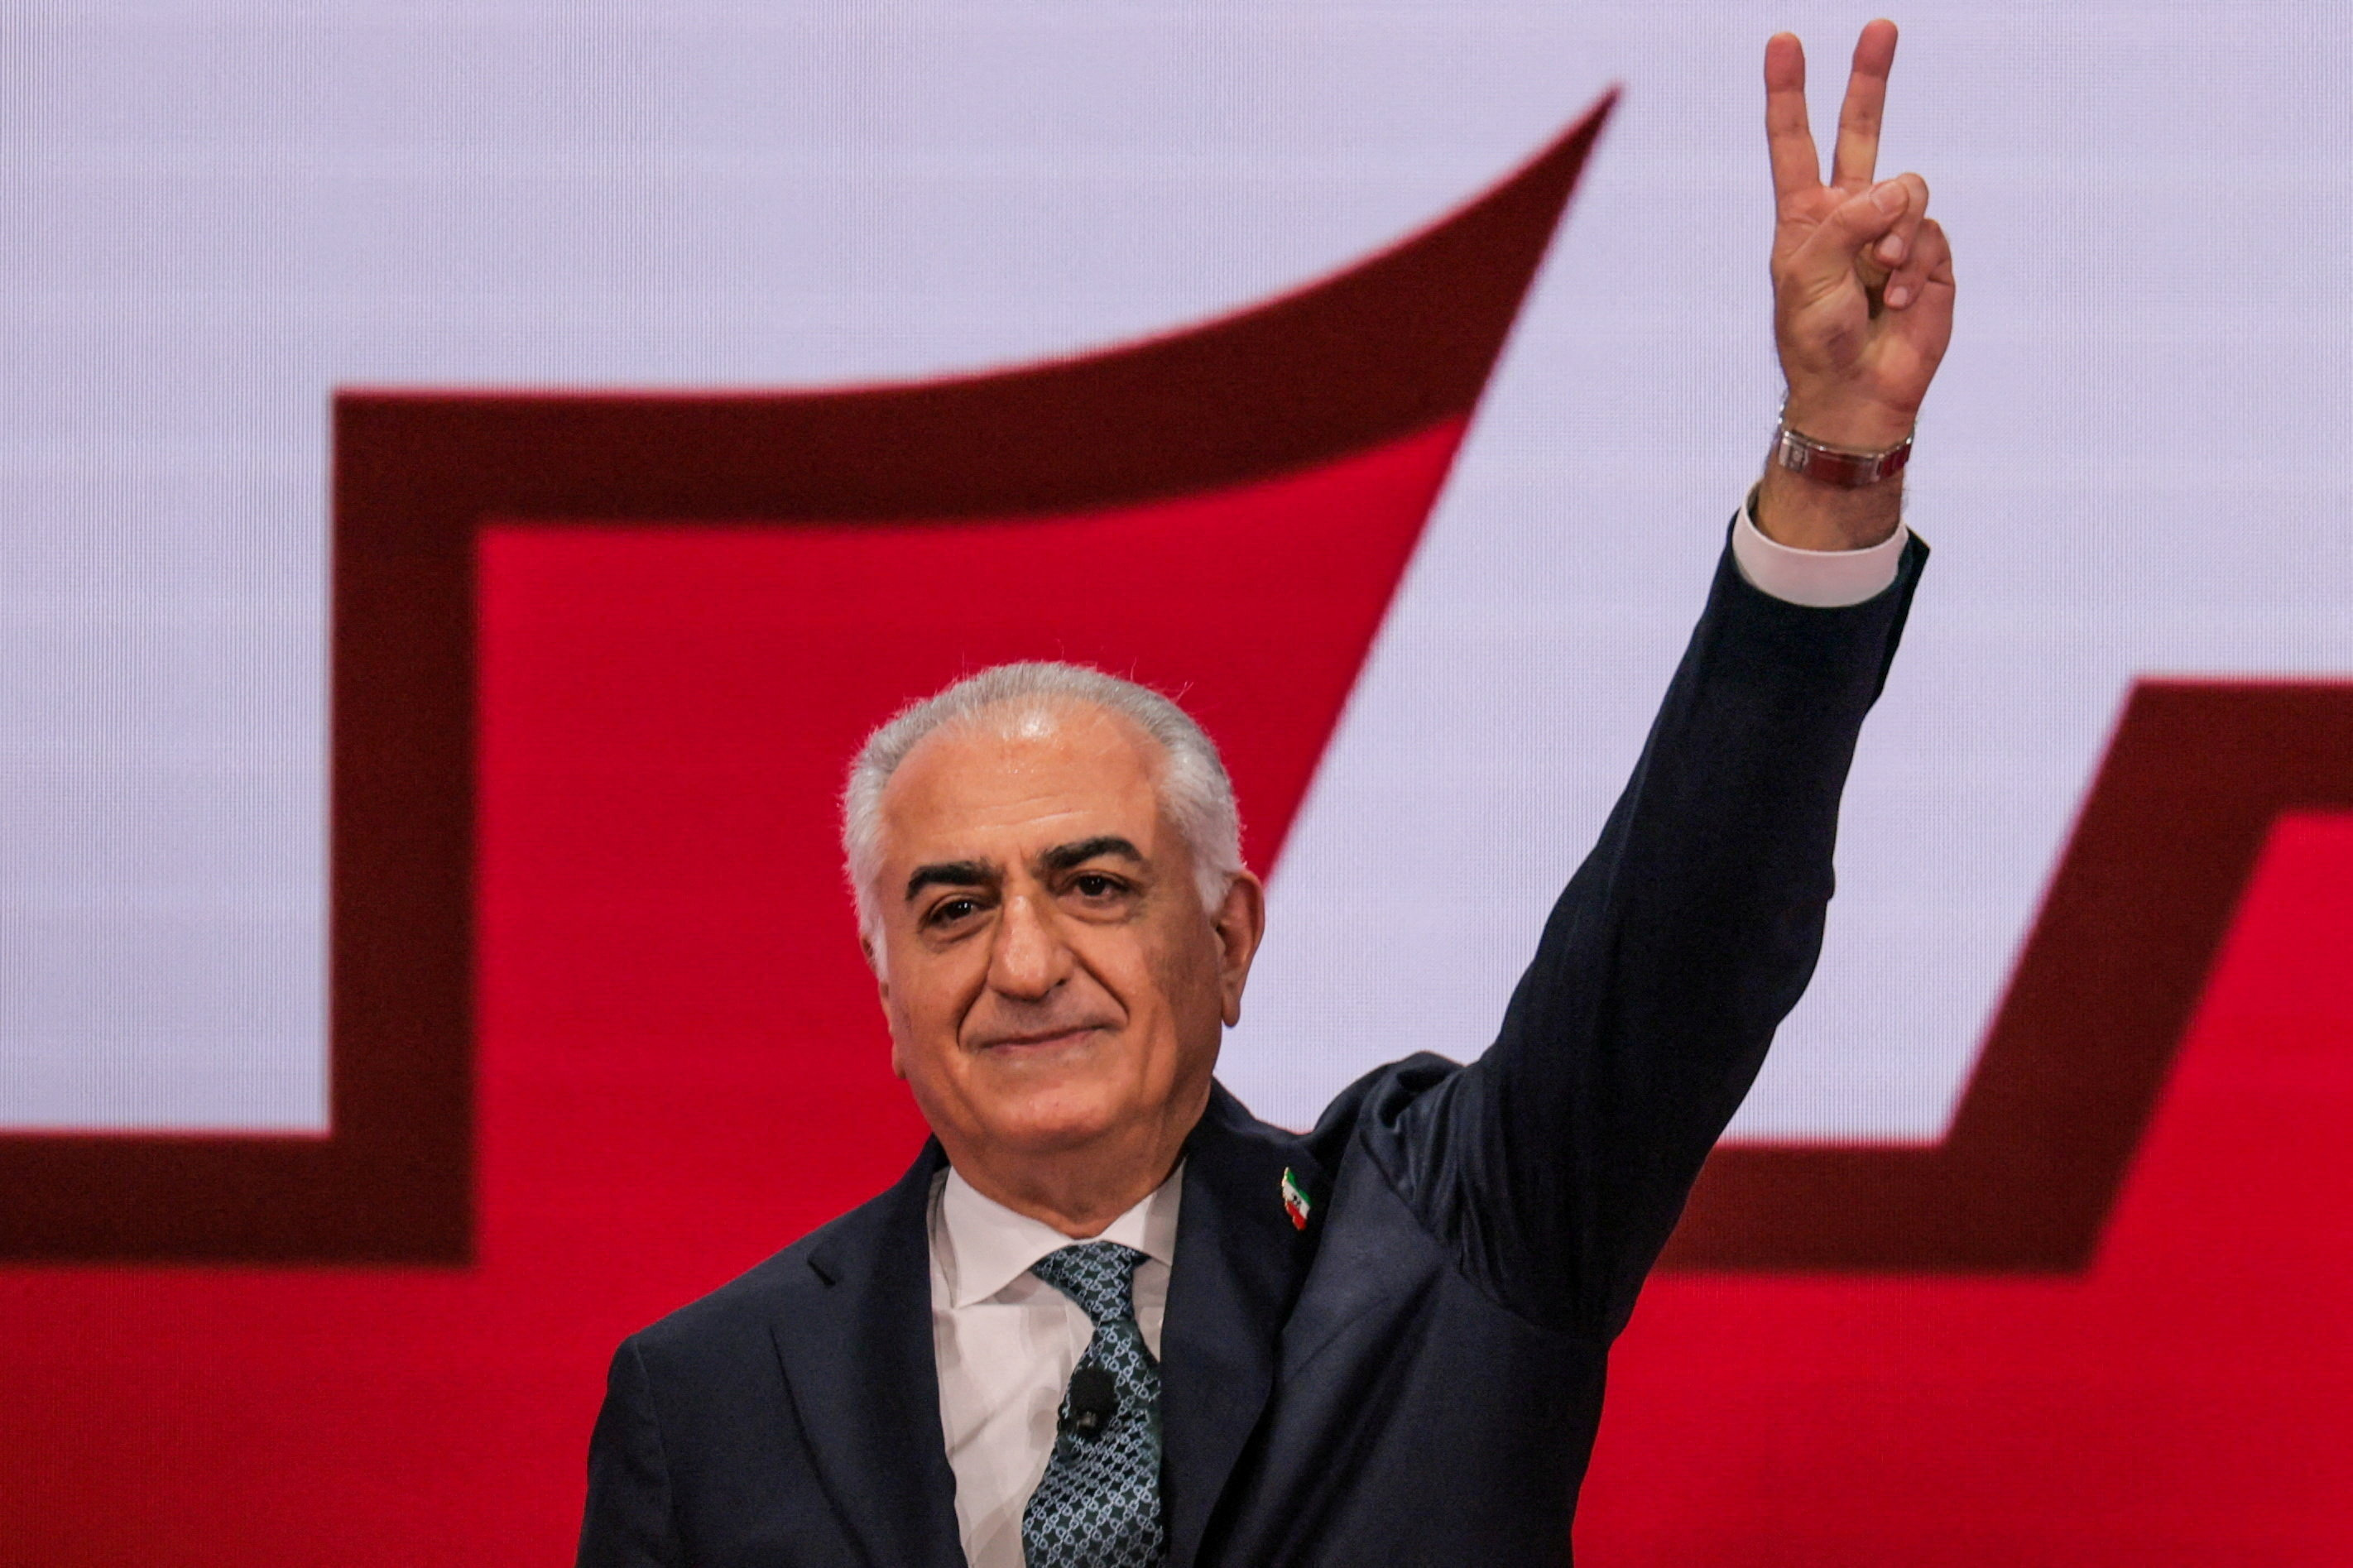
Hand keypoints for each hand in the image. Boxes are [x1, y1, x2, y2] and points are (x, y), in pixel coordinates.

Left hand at [1757, 19, 1954, 546]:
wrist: (1856, 393)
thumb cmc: (1815, 338)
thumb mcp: (1806, 276)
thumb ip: (1843, 223)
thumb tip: (1894, 193)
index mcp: (1806, 215)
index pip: (1795, 143)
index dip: (1788, 93)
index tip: (1782, 41)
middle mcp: (1850, 214)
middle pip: (1863, 132)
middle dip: (1870, 79)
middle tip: (1879, 28)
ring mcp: (1893, 232)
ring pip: (1909, 189)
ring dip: (1896, 231)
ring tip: (1882, 276)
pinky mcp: (1931, 257)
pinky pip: (1931, 234)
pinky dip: (1916, 265)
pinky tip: (1901, 301)